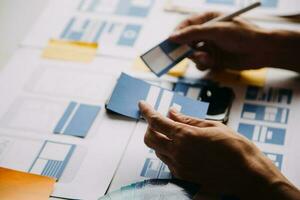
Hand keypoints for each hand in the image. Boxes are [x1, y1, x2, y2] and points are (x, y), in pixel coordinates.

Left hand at [139, 101, 299, 198]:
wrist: (248, 175)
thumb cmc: (235, 147)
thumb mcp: (213, 126)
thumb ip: (188, 120)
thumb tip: (172, 112)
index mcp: (185, 136)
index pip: (156, 121)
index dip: (146, 110)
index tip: (142, 104)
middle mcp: (178, 153)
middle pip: (149, 138)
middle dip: (150, 127)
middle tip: (159, 121)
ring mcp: (179, 168)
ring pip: (158, 151)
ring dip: (161, 140)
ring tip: (175, 135)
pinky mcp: (184, 179)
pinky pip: (168, 163)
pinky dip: (170, 153)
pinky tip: (184, 149)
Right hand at [169, 12, 299, 71]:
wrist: (262, 52)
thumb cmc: (242, 35)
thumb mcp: (216, 31)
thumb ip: (193, 33)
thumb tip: (172, 37)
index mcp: (208, 19)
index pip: (186, 24)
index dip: (177, 32)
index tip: (170, 42)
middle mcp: (207, 32)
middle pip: (187, 40)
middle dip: (186, 48)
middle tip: (181, 54)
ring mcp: (210, 46)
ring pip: (193, 54)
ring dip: (197, 57)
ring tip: (207, 58)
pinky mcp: (214, 58)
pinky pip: (200, 63)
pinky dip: (204, 64)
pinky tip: (212, 63)